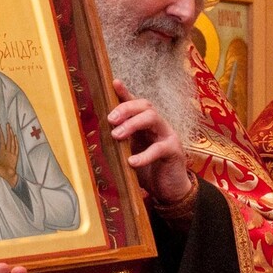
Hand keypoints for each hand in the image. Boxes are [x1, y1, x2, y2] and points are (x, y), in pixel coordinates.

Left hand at [0, 124, 19, 187]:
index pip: (2, 140)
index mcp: (2, 151)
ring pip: (12, 141)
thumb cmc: (0, 171)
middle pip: (8, 139)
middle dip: (7, 131)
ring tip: (10, 128)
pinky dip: (16, 142)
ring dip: (11, 135)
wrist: (8, 176)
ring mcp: (12, 153)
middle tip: (7, 124)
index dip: (1, 133)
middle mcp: (7, 150)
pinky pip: (16, 148)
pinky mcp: (15, 156)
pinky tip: (15, 137)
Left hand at [108, 80, 192, 205]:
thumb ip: (119, 142)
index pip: (135, 103)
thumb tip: (98, 134)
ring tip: (117, 136)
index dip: (125, 92)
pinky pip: (159, 148)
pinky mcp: (174, 151)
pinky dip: (144, 154)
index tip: (113, 83)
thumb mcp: (130, 153)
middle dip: (125, 108)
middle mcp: (158, 125)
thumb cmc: (148, 169)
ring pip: (152, 118)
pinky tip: (132, 162)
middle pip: (145, 105)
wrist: (169, 189)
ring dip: (132, 124)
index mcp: (145, 124)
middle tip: (110, 120)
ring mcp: (168, 136)